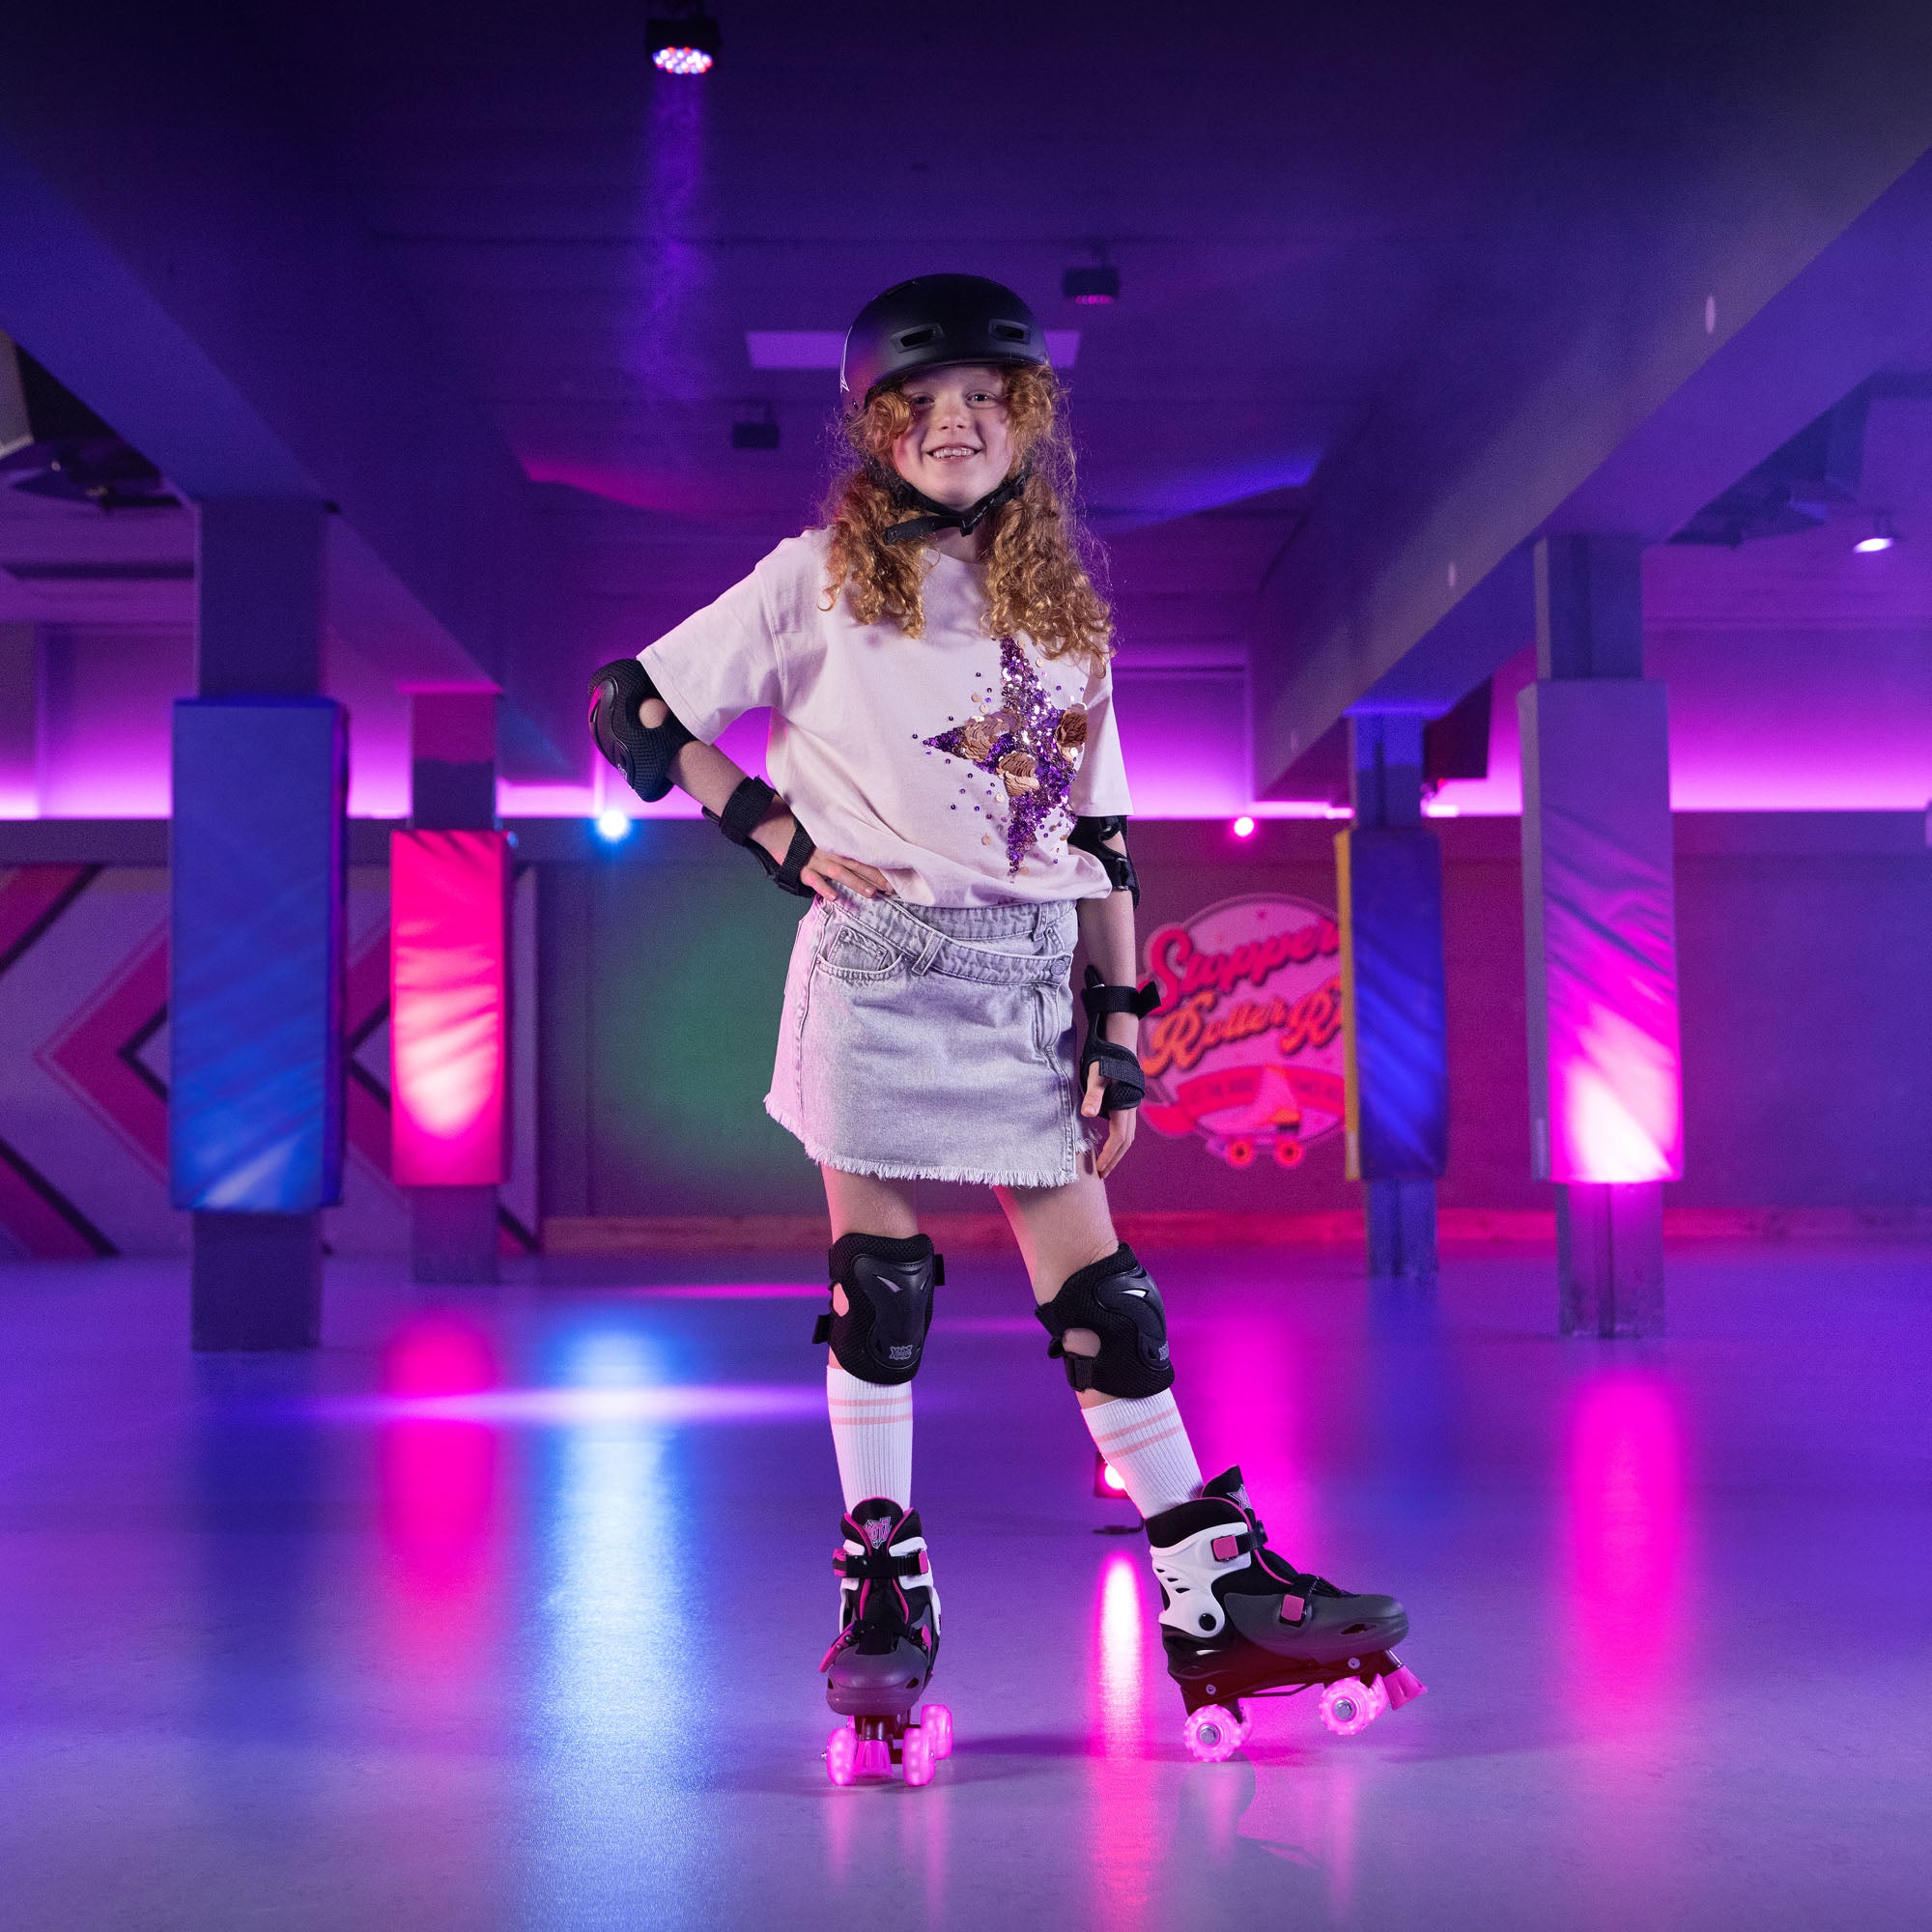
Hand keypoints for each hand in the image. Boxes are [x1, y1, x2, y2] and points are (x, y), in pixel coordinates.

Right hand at [752, 814, 892, 899]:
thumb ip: (836, 833)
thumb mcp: (821, 825)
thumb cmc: (798, 825)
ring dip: (856, 883)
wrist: (773, 824)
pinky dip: (823, 889)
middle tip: (891, 888)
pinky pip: (814, 880)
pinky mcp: (801, 868)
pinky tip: (834, 898)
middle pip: (856, 864)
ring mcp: (815, 860)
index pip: (861, 853)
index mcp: (835, 841)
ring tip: (871, 894)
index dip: (877, 863)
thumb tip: (856, 838)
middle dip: (875, 877)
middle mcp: (829, 851)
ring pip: (839, 873)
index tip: (894, 872)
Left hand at [1080, 1064, 1137, 1177]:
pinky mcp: (1125, 1103)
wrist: (1118, 1046)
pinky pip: (1124, 1128)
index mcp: (1123, 1107)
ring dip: (1117, 1151)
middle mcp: (1129, 1110)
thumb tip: (1088, 1113)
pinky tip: (1107, 1143)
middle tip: (1102, 1174)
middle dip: (1114, 1159)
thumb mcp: (1096, 1077)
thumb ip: (1093, 1094)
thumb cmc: (1105, 1061)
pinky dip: (1118, 1140)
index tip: (1099, 1170)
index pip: (1118, 1138)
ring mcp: (1129, 1107)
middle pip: (1125, 1141)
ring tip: (1105, 1164)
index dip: (1109, 1155)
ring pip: (1127, 1135)